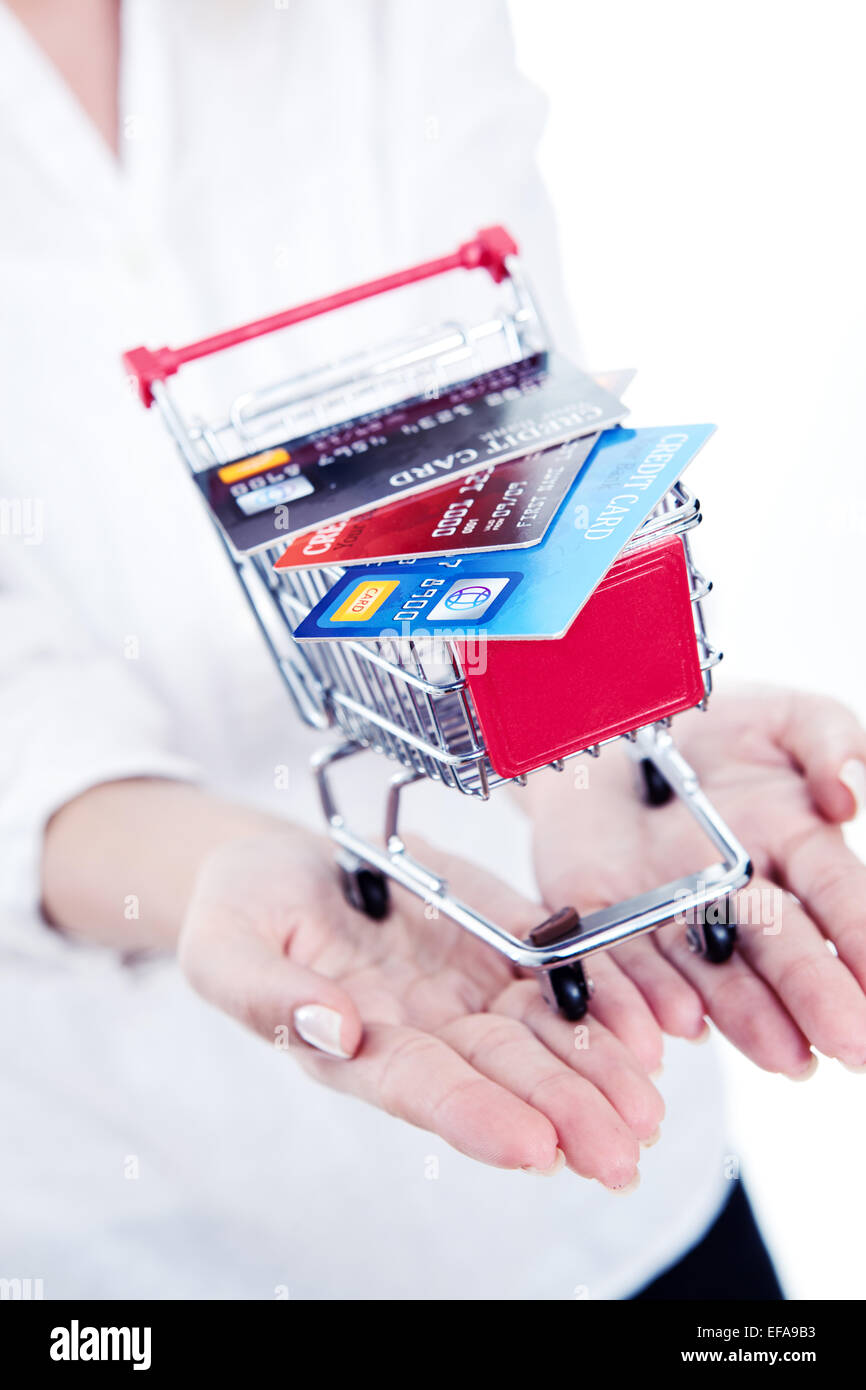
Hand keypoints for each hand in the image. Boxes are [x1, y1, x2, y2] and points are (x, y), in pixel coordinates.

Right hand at [178, 828, 664, 1188]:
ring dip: (600, 1072)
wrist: (281, 864)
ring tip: (649, 1106)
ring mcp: (468, 986)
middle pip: (502, 1076)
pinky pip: (561, 974)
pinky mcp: (499, 938)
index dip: (476, 1116)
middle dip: (565, 1112)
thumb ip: (263, 992)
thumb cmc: (242, 909)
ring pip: (544, 1037)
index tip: (533, 1147)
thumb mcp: (224, 944)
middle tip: (625, 1152)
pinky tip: (651, 1029)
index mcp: (357, 1045)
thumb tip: (330, 1030)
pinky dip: (608, 999)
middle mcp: (425, 1029)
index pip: (421, 1087)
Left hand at [526, 688, 865, 1077]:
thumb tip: (849, 798)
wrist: (611, 720)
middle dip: (816, 992)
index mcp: (793, 843)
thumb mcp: (783, 716)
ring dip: (748, 1016)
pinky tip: (679, 1026)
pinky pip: (620, 960)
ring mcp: (671, 910)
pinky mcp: (599, 914)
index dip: (862, 935)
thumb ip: (828, 740)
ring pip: (712, 971)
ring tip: (787, 1059)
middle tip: (851, 1043)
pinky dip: (646, 996)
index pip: (835, 892)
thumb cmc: (714, 724)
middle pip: (781, 945)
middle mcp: (738, 892)